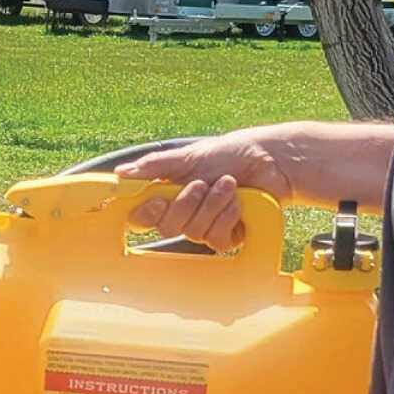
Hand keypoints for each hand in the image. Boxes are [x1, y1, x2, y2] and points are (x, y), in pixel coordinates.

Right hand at [116, 130, 292, 250]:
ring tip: (229, 184)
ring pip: (194, 233)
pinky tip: (238, 204)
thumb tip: (122, 172)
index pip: (144, 217)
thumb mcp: (189, 156)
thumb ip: (155, 166)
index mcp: (171, 194)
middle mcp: (184, 213)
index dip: (147, 214)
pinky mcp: (226, 237)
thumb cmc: (231, 153)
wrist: (270, 161)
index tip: (157, 201)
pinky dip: (227, 218)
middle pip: (168, 227)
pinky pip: (216, 240)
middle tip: (203, 183)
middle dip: (187, 204)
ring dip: (213, 205)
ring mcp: (205, 227)